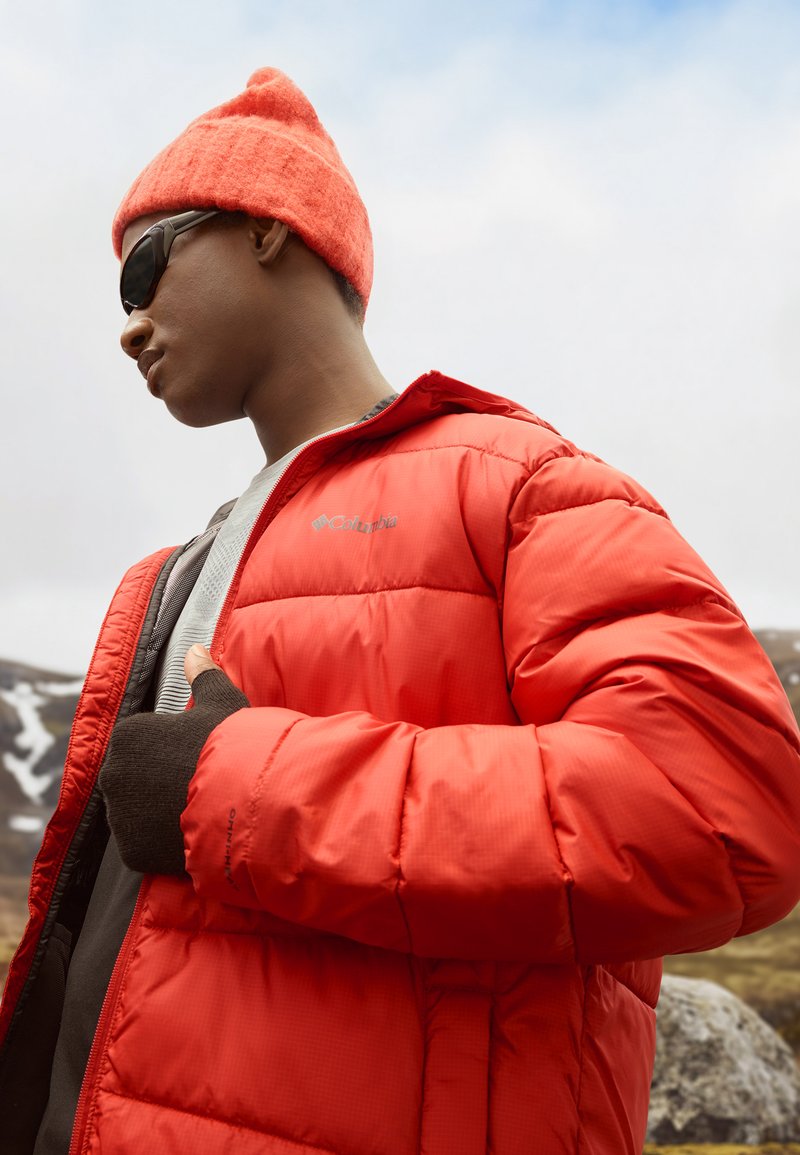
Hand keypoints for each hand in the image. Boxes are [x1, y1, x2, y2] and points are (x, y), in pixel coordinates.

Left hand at [99, 646, 249, 874]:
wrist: (243, 804)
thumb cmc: (232, 747)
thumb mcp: (222, 703)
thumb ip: (204, 675)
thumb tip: (194, 649)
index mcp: (128, 734)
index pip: (143, 741)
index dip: (172, 747)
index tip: (195, 755)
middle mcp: (112, 774)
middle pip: (136, 775)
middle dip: (159, 778)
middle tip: (197, 783)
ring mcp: (119, 816)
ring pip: (137, 810)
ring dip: (157, 810)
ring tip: (195, 809)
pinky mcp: (131, 851)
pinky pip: (144, 842)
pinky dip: (161, 840)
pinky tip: (189, 832)